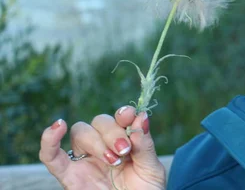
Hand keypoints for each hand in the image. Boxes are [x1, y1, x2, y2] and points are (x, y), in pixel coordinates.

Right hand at [39, 106, 165, 189]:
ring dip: (96, 141)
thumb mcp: (151, 169)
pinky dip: (49, 141)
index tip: (130, 117)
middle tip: (124, 151)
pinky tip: (57, 127)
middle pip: (99, 122)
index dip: (124, 113)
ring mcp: (85, 160)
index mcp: (125, 141)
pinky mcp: (69, 176)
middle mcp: (104, 146)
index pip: (119, 117)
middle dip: (112, 132)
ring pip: (80, 132)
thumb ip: (145, 145)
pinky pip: (51, 156)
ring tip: (113, 160)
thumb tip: (141, 117)